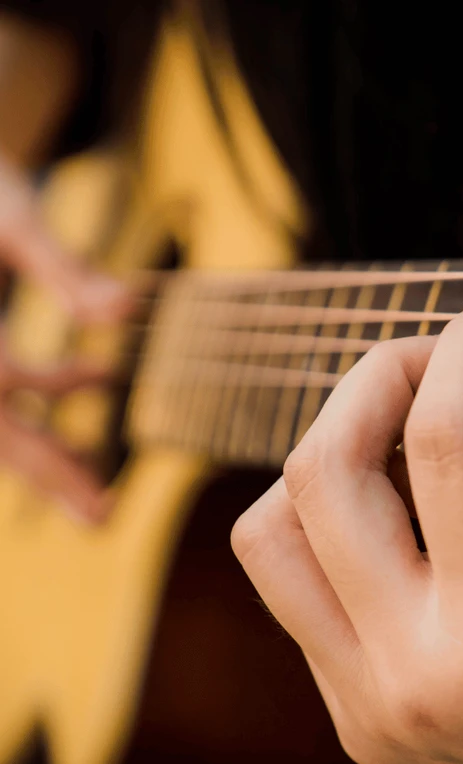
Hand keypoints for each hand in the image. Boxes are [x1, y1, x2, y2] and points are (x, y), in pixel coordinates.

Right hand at [0, 153, 130, 521]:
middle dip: (47, 475)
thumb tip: (125, 310)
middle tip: (101, 520)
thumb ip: (64, 268)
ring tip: (97, 488)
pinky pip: (4, 379)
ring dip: (46, 445)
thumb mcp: (14, 220)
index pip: (3, 415)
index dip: (49, 464)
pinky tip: (98, 376)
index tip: (95, 505)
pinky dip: (45, 386)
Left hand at [232, 287, 462, 763]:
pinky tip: (405, 499)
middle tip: (451, 348)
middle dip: (382, 373)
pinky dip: (330, 519)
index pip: (448, 446)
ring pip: (270, 533)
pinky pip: (292, 588)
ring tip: (408, 419)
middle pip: (326, 474)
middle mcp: (415, 686)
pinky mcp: (356, 718)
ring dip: (331, 449)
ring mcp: (371, 711)